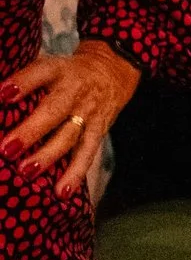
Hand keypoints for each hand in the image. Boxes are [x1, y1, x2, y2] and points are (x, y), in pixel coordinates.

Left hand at [3, 42, 138, 199]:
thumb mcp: (48, 66)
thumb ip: (24, 82)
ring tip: (25, 172)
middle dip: (31, 131)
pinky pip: (87, 153)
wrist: (111, 71)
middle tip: (7, 149)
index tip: (3, 94)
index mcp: (58, 70)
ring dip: (47, 156)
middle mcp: (74, 91)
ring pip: (69, 136)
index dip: (22, 83)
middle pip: (54, 111)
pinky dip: (75, 174)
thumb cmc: (66, 73)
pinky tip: (61, 193)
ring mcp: (88, 113)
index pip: (39, 73)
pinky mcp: (98, 130)